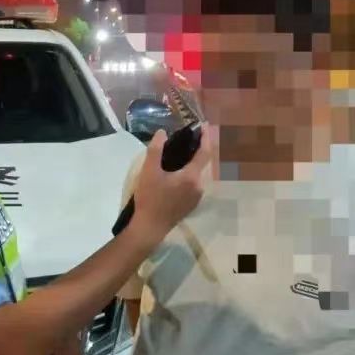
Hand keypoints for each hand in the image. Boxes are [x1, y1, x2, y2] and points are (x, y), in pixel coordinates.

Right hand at [131, 125, 209, 241]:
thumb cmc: (150, 198)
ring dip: (193, 163)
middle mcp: (199, 186)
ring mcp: (196, 197)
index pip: (204, 153)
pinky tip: (178, 173)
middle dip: (198, 149)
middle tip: (190, 137)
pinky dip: (190, 174)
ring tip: (182, 153)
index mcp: (191, 177)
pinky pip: (194, 184)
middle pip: (203, 163)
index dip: (205, 138)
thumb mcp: (148, 172)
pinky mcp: (191, 205)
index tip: (204, 126)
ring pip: (198, 175)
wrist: (150, 228)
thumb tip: (161, 133)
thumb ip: (155, 150)